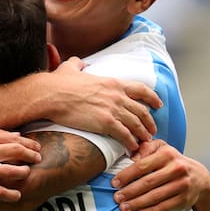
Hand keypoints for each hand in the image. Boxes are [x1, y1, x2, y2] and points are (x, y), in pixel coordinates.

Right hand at [0, 130, 38, 198]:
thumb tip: (16, 134)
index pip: (11, 137)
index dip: (27, 142)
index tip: (36, 147)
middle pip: (14, 150)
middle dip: (30, 154)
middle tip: (38, 158)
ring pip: (8, 169)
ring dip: (22, 171)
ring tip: (27, 173)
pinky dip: (9, 193)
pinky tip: (17, 194)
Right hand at [44, 58, 160, 150]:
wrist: (51, 95)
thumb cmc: (58, 83)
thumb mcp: (70, 68)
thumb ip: (78, 64)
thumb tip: (78, 62)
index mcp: (112, 82)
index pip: (141, 89)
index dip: (152, 98)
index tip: (158, 104)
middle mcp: (117, 95)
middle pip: (141, 110)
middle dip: (149, 122)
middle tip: (152, 130)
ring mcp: (112, 109)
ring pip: (136, 124)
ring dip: (142, 135)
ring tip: (144, 142)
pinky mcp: (105, 123)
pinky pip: (125, 135)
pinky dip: (131, 143)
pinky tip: (132, 148)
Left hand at [111, 139, 209, 210]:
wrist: (199, 177)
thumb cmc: (174, 162)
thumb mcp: (162, 148)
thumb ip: (147, 148)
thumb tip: (132, 155)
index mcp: (167, 154)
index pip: (142, 165)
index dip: (127, 175)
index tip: (115, 183)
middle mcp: (176, 169)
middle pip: (148, 182)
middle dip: (129, 191)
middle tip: (116, 198)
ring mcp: (181, 185)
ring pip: (155, 196)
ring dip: (137, 203)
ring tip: (124, 208)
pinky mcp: (184, 199)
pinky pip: (164, 207)